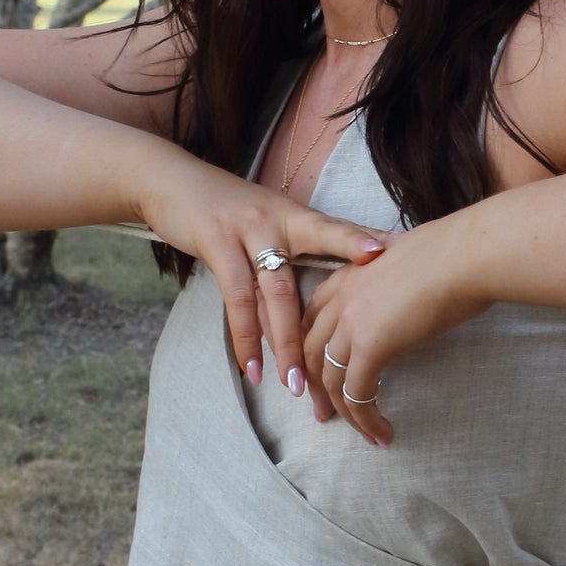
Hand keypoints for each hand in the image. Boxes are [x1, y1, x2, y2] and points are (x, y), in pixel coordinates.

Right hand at [138, 142, 385, 390]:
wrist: (171, 181)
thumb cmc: (227, 206)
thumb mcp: (269, 216)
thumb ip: (299, 243)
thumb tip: (341, 274)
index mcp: (296, 216)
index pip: (336, 231)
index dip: (362, 242)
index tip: (394, 252)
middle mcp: (277, 221)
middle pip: (310, 275)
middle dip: (325, 322)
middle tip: (349, 360)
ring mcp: (246, 231)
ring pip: (273, 296)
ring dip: (284, 344)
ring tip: (296, 385)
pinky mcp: (216, 243)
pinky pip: (235, 299)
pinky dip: (244, 338)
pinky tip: (251, 368)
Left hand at [301, 220, 480, 445]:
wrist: (468, 254)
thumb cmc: (457, 255)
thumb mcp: (413, 266)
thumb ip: (398, 284)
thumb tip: (412, 300)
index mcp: (348, 275)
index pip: (313, 319)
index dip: (313, 351)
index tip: (321, 374)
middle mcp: (341, 298)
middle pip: (312, 353)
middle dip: (316, 389)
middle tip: (327, 414)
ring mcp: (351, 322)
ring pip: (331, 380)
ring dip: (346, 413)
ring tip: (365, 434)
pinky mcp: (370, 345)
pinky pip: (357, 393)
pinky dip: (366, 418)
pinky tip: (383, 433)